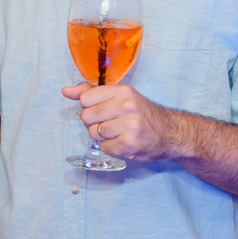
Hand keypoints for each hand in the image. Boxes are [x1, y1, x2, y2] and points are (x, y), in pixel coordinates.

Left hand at [62, 81, 177, 163]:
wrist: (171, 132)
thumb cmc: (142, 114)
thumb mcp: (120, 96)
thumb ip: (91, 92)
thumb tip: (66, 90)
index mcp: (122, 91)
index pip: (85, 98)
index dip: (90, 107)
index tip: (102, 109)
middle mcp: (126, 106)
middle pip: (86, 116)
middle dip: (94, 123)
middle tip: (110, 123)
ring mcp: (128, 125)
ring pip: (93, 133)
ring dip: (102, 137)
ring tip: (117, 133)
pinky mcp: (129, 144)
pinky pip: (104, 147)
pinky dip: (110, 148)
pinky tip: (122, 142)